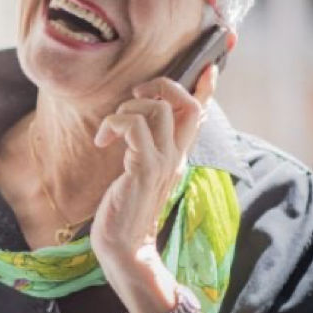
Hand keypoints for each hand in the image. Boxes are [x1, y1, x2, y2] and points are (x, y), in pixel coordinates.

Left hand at [89, 65, 217, 269]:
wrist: (123, 245)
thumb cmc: (125, 207)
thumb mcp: (140, 171)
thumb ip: (146, 147)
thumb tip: (137, 123)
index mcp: (177, 154)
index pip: (199, 115)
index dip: (206, 89)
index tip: (209, 67)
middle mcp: (175, 155)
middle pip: (186, 103)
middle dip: (161, 84)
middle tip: (134, 93)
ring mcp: (162, 162)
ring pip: (158, 110)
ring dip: (127, 109)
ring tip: (109, 130)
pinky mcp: (144, 169)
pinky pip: (134, 128)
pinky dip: (115, 124)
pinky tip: (103, 141)